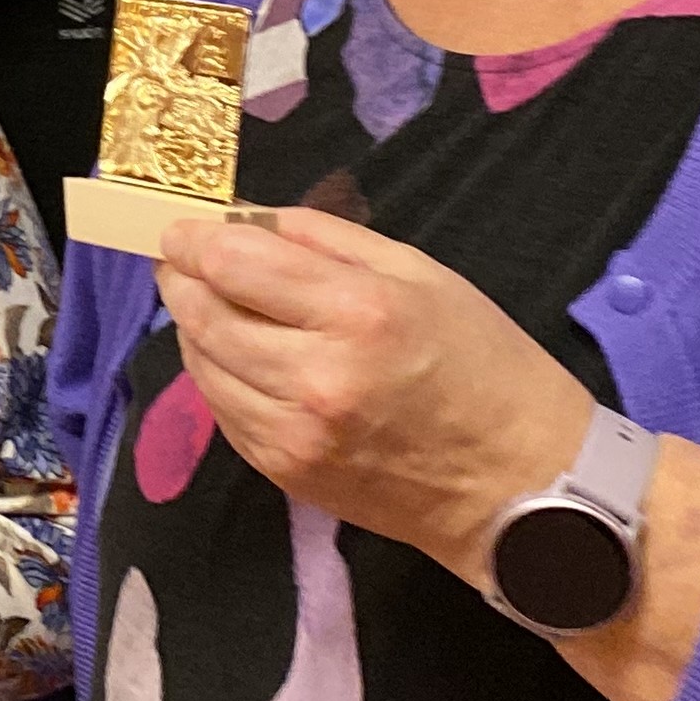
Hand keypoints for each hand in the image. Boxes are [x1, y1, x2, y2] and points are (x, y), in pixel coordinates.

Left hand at [154, 208, 593, 573]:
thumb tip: (246, 218)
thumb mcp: (420, 274)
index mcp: (357, 313)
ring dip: (193, 327)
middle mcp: (315, 376)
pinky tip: (241, 356)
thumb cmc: (480, 362)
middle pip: (202, 313)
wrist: (517, 482)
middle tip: (184, 260)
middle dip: (182, 278)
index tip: (186, 230)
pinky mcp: (283, 471)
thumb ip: (324, 239)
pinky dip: (217, 374)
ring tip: (212, 303)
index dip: (194, 240)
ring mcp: (293, 432)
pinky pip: (221, 409)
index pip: (232, 264)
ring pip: (200, 363)